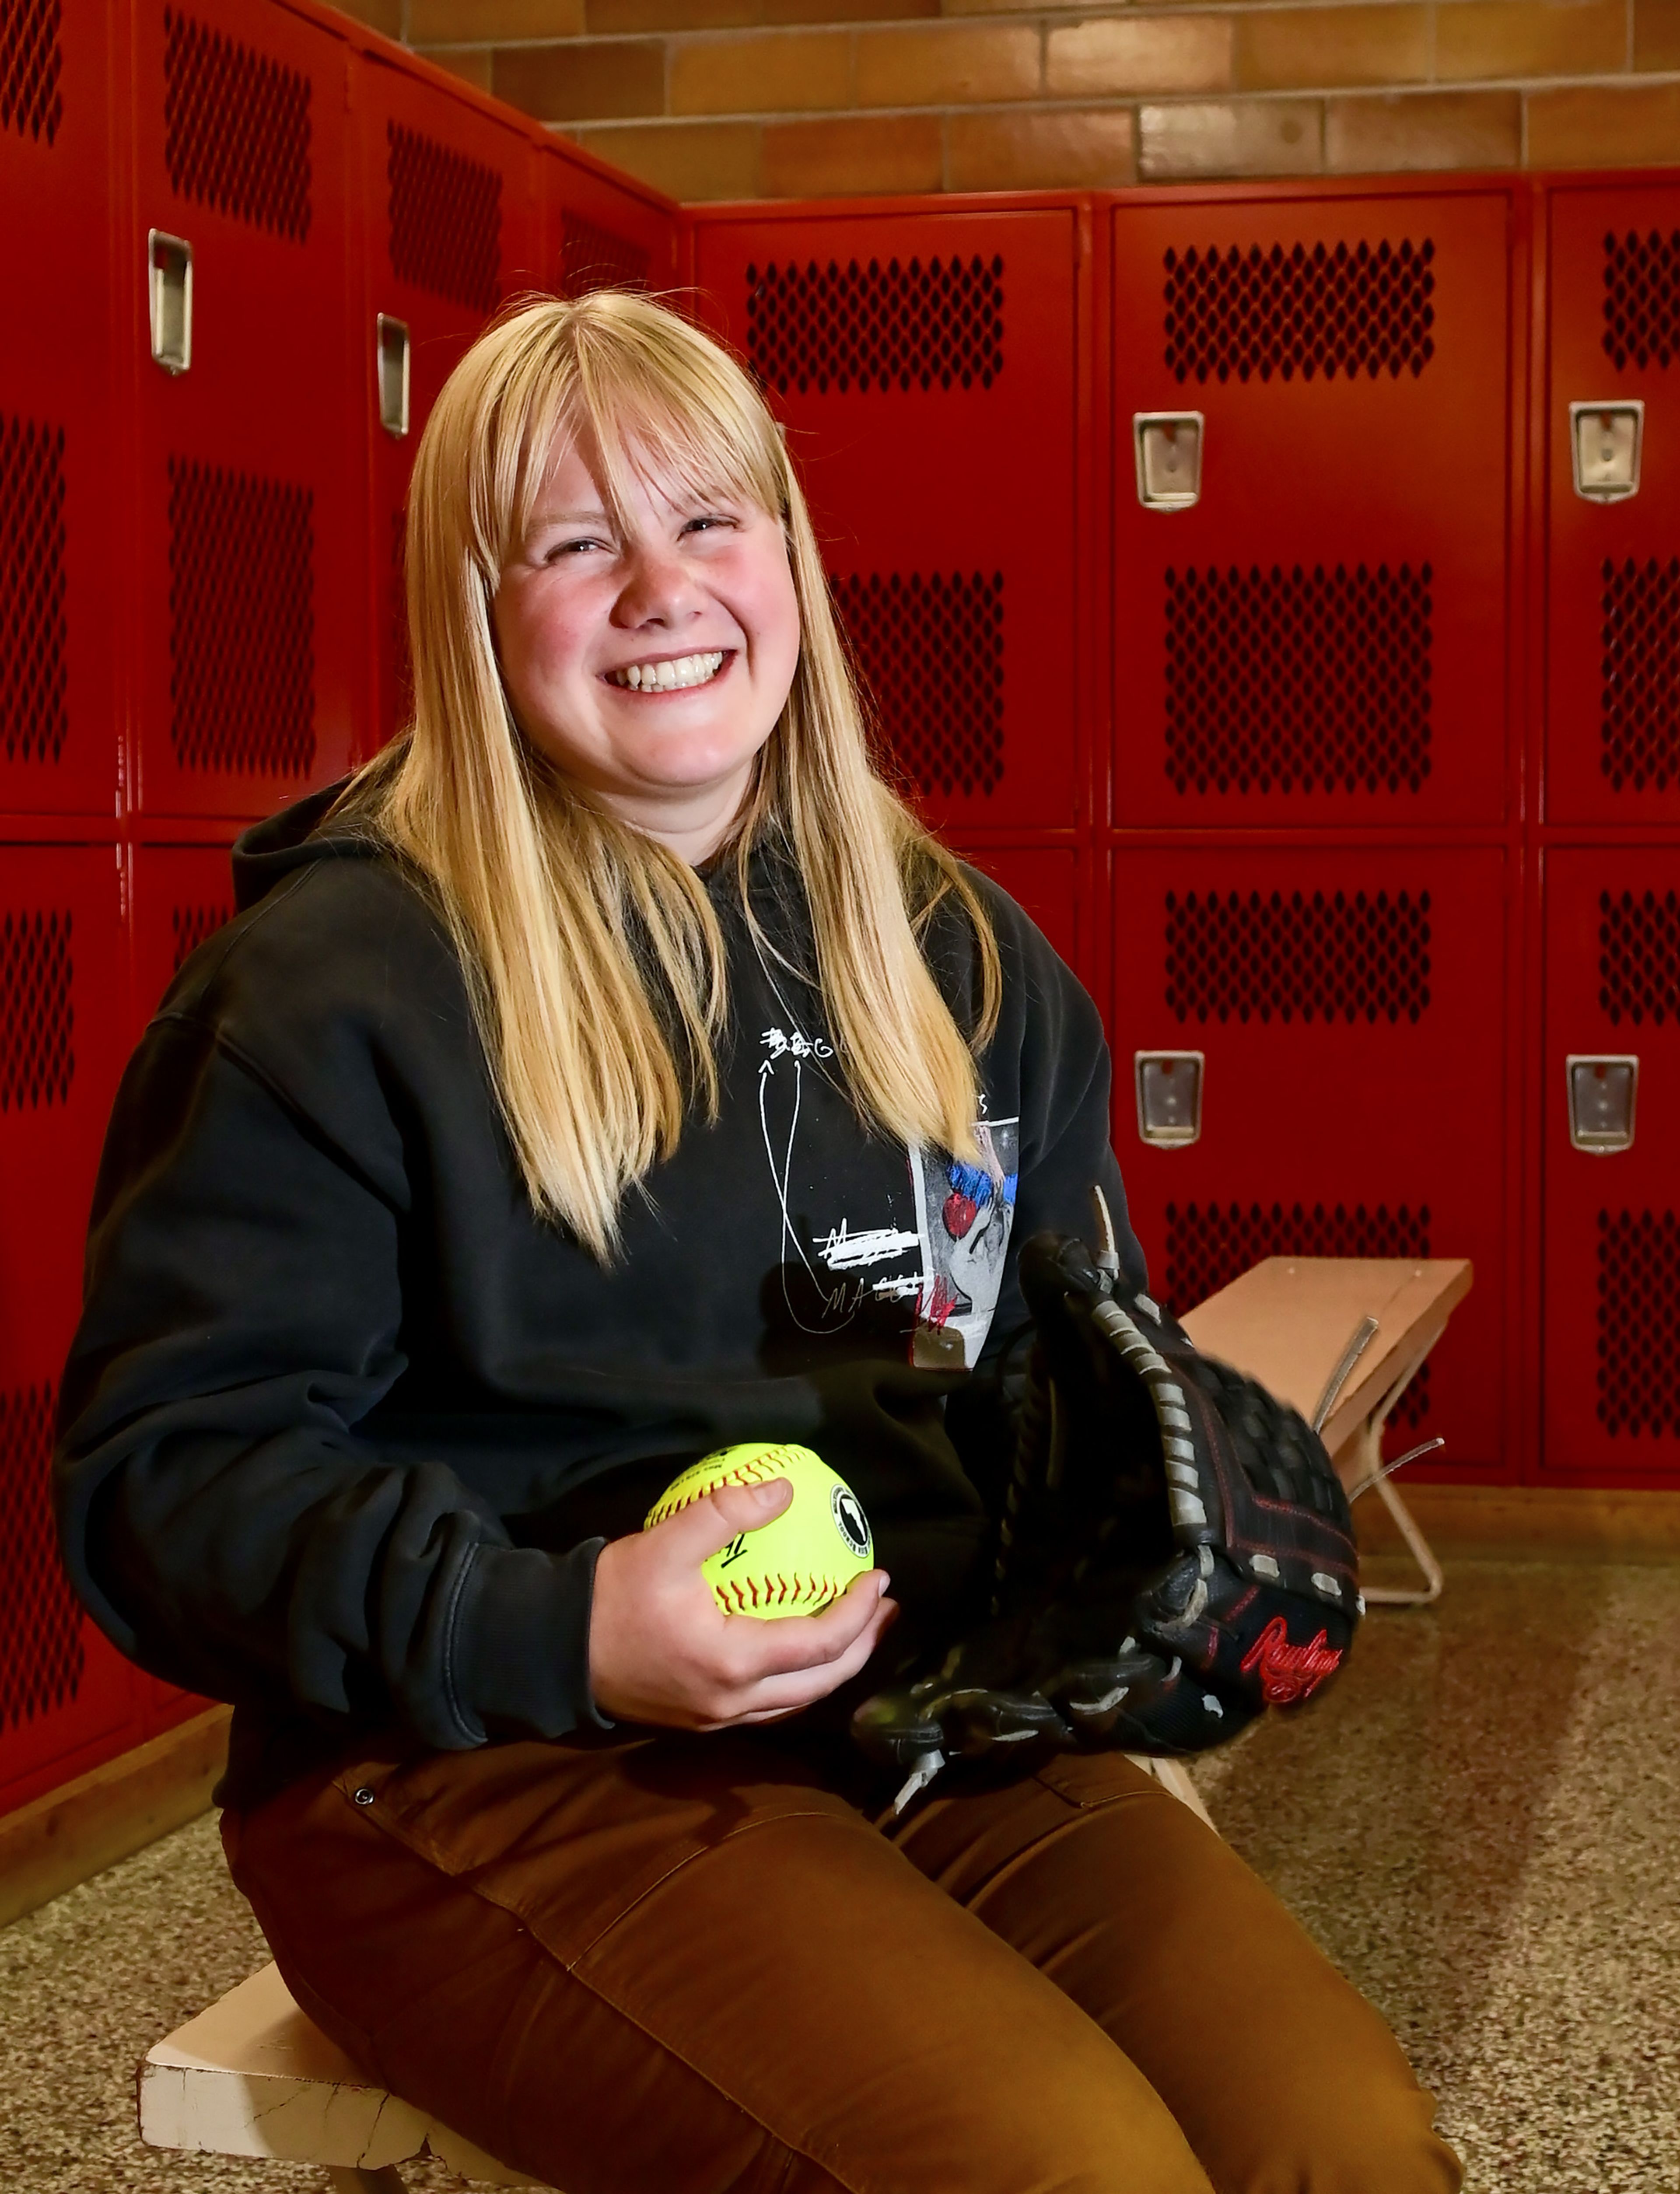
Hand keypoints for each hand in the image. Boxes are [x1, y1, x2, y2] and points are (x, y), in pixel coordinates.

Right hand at [588, 1476, 897, 1729]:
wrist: (556, 1649)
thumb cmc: (612, 1596)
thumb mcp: (667, 1542)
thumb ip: (726, 1512)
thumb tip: (784, 1490)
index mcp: (733, 1663)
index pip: (821, 1644)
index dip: (859, 1612)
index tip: (879, 1574)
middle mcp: (733, 1702)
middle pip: (823, 1683)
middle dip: (865, 1645)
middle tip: (886, 1605)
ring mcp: (717, 1718)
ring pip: (798, 1700)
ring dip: (836, 1666)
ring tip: (860, 1627)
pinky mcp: (702, 1718)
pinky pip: (770, 1704)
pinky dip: (801, 1678)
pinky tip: (802, 1649)